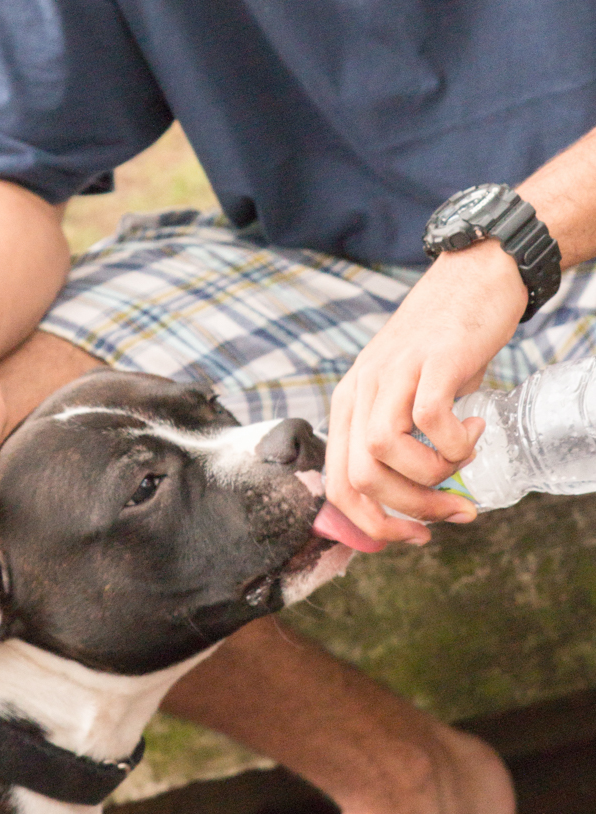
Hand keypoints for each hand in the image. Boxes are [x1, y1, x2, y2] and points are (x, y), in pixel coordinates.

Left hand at [325, 240, 527, 543]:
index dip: (372, 526)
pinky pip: (431, 421)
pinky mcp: (432, 360)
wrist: (474, 277)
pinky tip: (474, 428)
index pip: (338, 485)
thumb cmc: (443, 347)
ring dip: (432, 476)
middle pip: (360, 477)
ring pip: (385, 452)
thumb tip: (419, 505)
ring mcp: (393, 372)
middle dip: (408, 510)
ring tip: (463, 460)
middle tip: (452, 511)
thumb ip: (401, 443)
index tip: (414, 537)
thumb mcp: (406, 395)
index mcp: (348, 405)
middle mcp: (361, 389)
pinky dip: (456, 442)